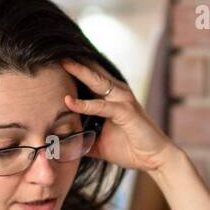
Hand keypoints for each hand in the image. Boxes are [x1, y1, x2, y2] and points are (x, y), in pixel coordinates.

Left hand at [62, 59, 179, 173]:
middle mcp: (118, 94)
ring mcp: (123, 101)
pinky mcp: (127, 112)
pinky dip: (85, 104)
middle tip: (54, 50)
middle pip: (92, 72)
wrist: (155, 159)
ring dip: (80, 72)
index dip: (74, 68)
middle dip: (74, 61)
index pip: (90, 77)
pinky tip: (70, 101)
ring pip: (97, 82)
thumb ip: (83, 139)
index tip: (54, 58)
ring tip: (62, 62)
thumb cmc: (131, 149)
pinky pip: (102, 106)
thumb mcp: (99, 144)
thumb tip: (62, 144)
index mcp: (112, 97)